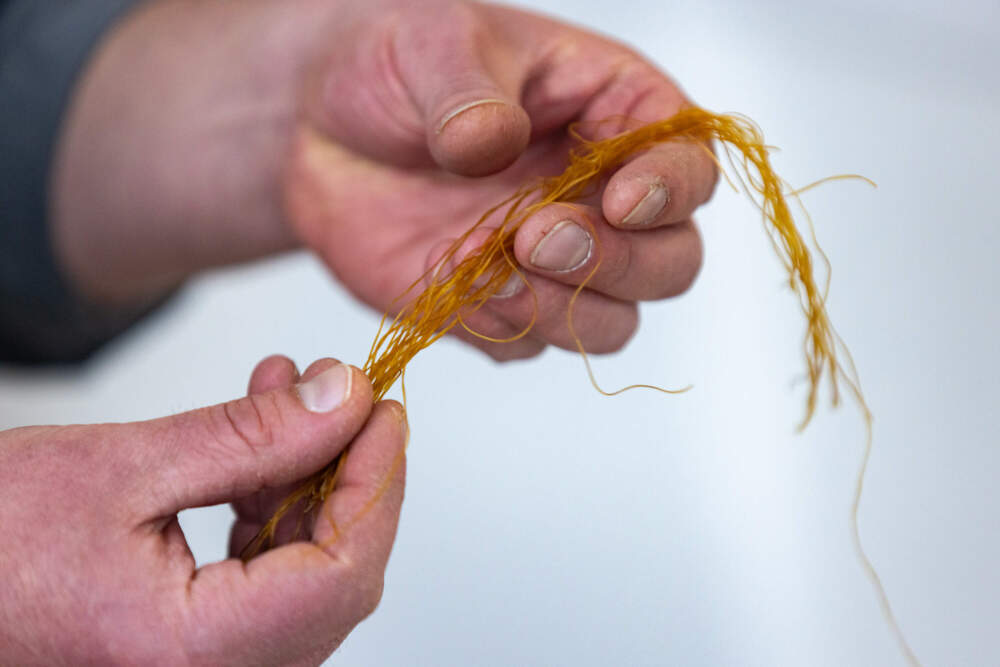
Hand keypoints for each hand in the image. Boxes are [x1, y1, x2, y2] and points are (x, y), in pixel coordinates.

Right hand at [0, 357, 405, 664]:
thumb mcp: (124, 469)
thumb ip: (249, 436)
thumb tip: (343, 400)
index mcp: (193, 656)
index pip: (341, 573)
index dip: (378, 484)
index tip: (383, 412)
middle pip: (335, 576)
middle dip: (347, 474)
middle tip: (344, 397)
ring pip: (306, 572)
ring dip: (306, 479)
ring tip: (288, 399)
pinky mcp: (196, 646)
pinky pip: (267, 578)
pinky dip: (271, 506)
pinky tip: (258, 444)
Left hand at [52, 0, 712, 359]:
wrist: (319, 129)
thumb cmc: (395, 64)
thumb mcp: (432, 45)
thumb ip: (469, 95)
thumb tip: (493, 146)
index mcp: (612, 113)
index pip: (688, 161)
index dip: (672, 190)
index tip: (622, 200)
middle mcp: (598, 196)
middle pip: (669, 261)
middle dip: (616, 262)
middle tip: (536, 236)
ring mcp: (554, 261)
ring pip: (612, 320)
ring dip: (562, 307)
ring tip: (489, 262)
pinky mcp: (504, 305)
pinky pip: (531, 343)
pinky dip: (502, 327)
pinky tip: (453, 284)